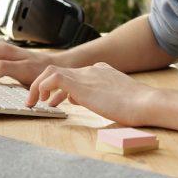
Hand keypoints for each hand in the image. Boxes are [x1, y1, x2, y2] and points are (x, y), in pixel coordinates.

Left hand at [26, 62, 157, 126]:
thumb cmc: (137, 107)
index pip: (75, 75)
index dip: (61, 88)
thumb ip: (99, 98)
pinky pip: (52, 78)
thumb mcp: (115, 100)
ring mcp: (86, 74)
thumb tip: (79, 101)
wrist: (145, 102)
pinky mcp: (80, 83)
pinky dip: (41, 87)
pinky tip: (40, 101)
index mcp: (102, 72)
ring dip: (37, 86)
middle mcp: (92, 70)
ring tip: (32, 102)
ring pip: (51, 72)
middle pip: (60, 71)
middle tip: (37, 100)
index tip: (55, 101)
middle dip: (44, 84)